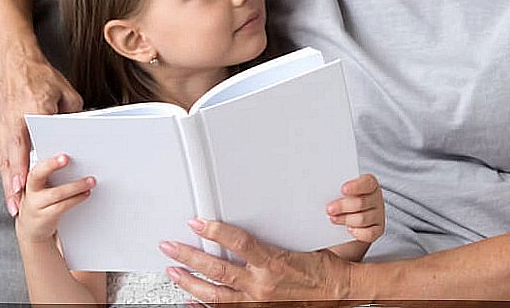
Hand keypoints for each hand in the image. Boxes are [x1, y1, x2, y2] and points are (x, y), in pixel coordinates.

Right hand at [0, 51, 82, 216]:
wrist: (11, 61)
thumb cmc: (39, 74)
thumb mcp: (64, 91)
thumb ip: (73, 112)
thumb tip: (83, 131)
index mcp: (31, 110)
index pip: (29, 142)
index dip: (27, 164)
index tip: (28, 182)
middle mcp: (14, 122)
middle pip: (13, 157)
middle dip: (14, 183)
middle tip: (18, 205)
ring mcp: (3, 126)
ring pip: (4, 160)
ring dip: (8, 183)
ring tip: (13, 205)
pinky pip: (1, 155)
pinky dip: (5, 173)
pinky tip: (10, 187)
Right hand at [15, 152, 94, 243]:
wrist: (31, 228)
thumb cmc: (40, 201)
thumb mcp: (40, 186)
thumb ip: (50, 174)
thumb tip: (76, 160)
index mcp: (30, 178)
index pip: (36, 165)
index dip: (47, 161)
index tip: (62, 156)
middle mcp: (30, 190)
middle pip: (36, 175)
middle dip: (50, 165)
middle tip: (66, 158)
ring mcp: (35, 204)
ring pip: (55, 193)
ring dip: (75, 186)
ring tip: (91, 181)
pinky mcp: (44, 217)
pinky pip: (61, 206)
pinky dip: (76, 199)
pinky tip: (85, 194)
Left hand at [159, 219, 353, 302]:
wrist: (340, 293)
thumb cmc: (326, 269)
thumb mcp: (308, 242)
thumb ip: (286, 230)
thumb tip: (270, 210)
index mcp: (274, 263)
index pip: (238, 243)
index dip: (215, 231)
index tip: (196, 222)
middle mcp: (262, 286)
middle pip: (217, 270)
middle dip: (189, 256)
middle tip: (169, 246)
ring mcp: (257, 303)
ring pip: (215, 294)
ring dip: (190, 282)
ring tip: (172, 271)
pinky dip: (204, 306)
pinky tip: (189, 300)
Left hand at [326, 173, 384, 243]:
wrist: (346, 220)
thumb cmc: (341, 199)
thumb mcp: (338, 190)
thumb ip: (334, 188)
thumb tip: (319, 188)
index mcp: (369, 183)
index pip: (367, 182)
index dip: (355, 186)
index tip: (342, 189)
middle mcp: (376, 198)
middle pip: (361, 203)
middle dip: (343, 206)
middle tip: (329, 209)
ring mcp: (378, 215)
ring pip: (362, 219)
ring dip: (345, 219)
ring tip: (332, 218)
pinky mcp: (378, 230)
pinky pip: (369, 233)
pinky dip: (358, 232)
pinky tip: (348, 229)